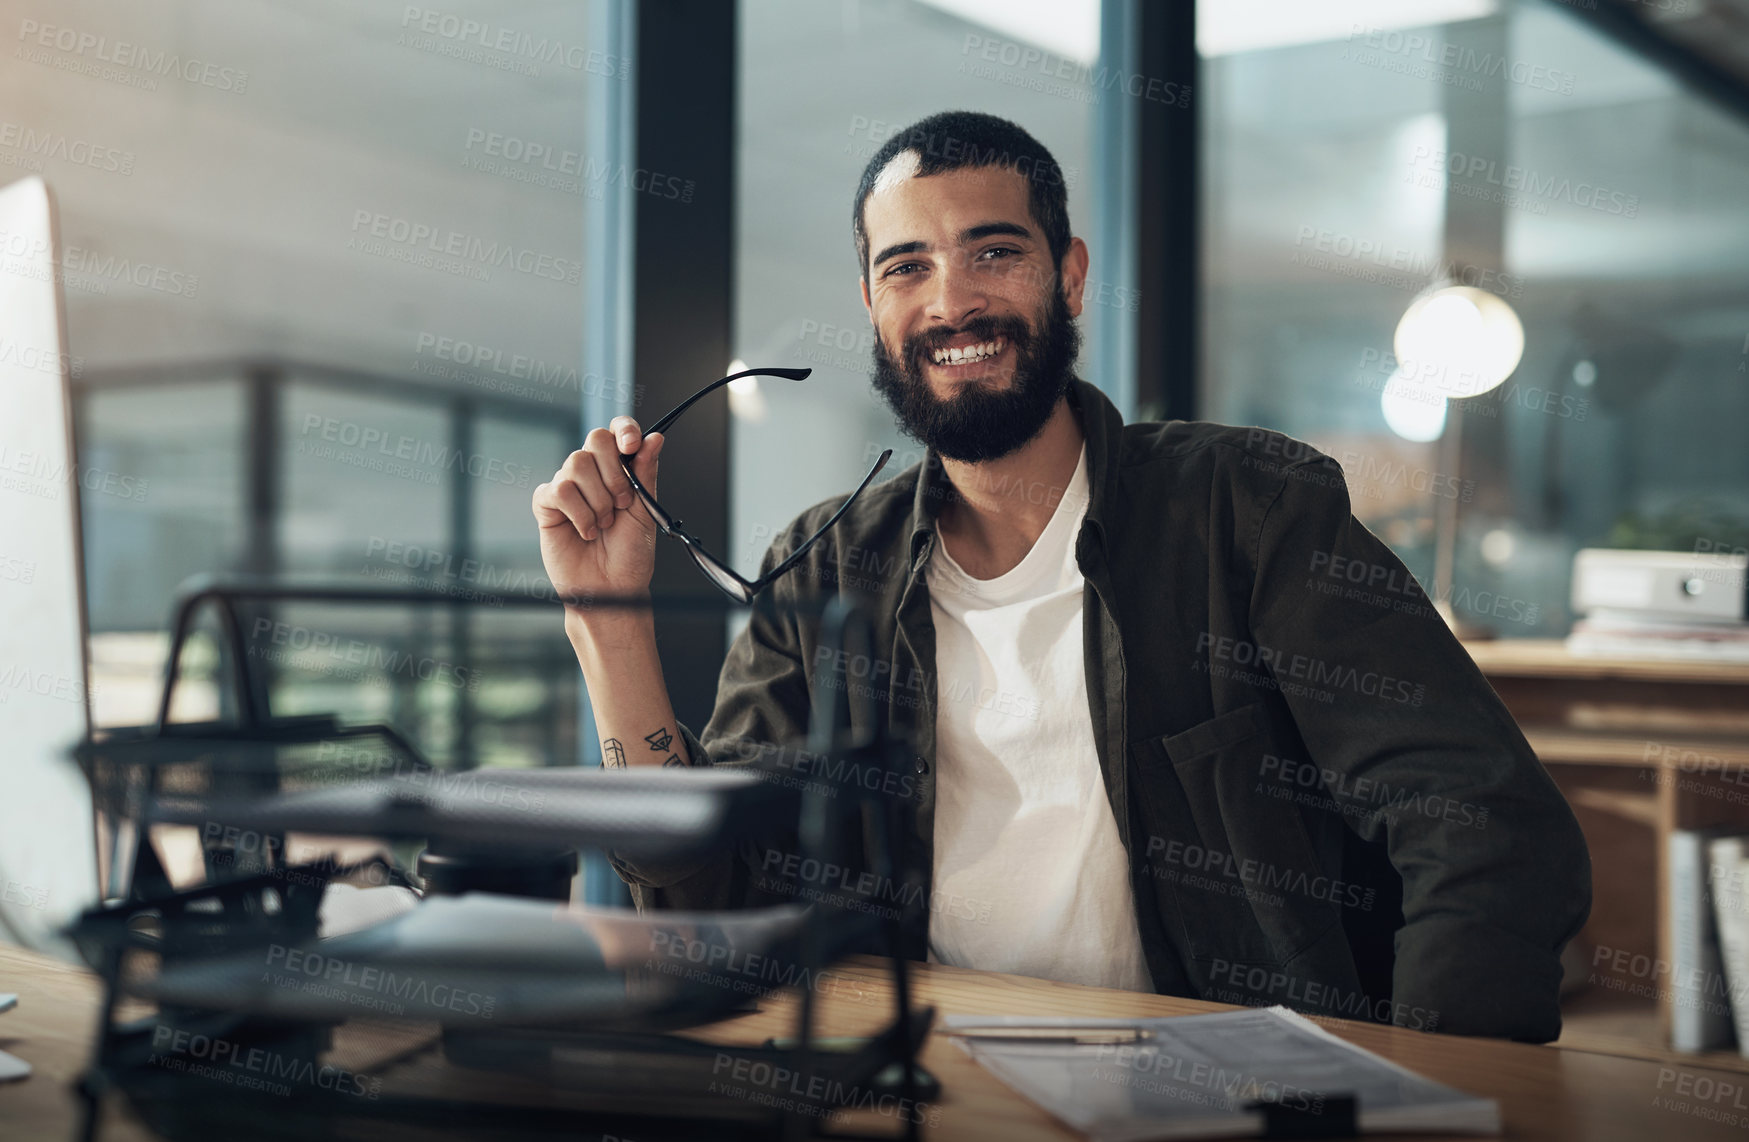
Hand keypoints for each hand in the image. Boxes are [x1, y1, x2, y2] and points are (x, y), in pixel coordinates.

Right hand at [532, 416, 665, 609]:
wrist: (612, 587)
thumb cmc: (630, 554)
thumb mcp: (646, 510)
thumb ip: (646, 472)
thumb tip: (655, 438)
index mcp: (618, 470)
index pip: (616, 431)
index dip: (624, 430)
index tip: (632, 446)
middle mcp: (592, 473)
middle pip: (595, 439)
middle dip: (614, 473)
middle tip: (623, 504)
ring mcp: (568, 487)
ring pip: (576, 463)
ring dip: (597, 499)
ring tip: (603, 524)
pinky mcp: (547, 505)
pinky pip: (558, 489)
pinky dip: (578, 513)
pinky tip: (585, 531)